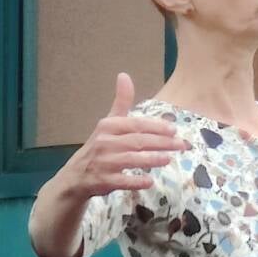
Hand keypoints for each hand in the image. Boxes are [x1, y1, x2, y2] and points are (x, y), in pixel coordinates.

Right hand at [64, 73, 186, 198]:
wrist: (76, 176)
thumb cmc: (100, 147)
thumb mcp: (108, 123)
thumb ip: (121, 102)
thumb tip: (124, 75)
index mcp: (108, 126)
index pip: (135, 124)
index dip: (155, 127)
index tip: (174, 129)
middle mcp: (104, 142)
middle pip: (137, 141)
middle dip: (161, 142)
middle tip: (181, 145)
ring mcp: (103, 162)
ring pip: (131, 159)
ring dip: (151, 159)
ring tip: (169, 159)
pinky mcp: (103, 181)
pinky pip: (121, 181)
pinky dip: (135, 181)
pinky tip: (150, 181)